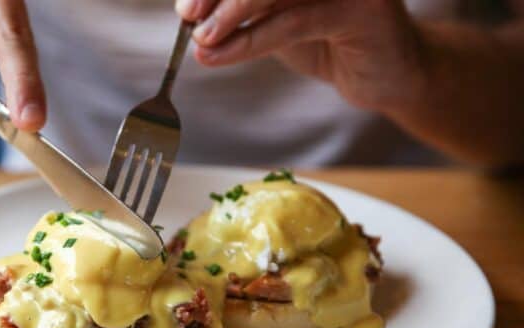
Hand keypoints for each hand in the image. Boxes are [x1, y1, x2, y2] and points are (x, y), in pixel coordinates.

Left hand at [175, 0, 428, 112]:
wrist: (387, 75)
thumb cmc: (327, 40)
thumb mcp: (275, 20)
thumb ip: (242, 13)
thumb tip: (190, 14)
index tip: (186, 7)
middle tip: (189, 19)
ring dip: (230, 16)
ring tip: (202, 40)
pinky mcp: (362, 7)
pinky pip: (293, 22)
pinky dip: (250, 41)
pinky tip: (220, 55)